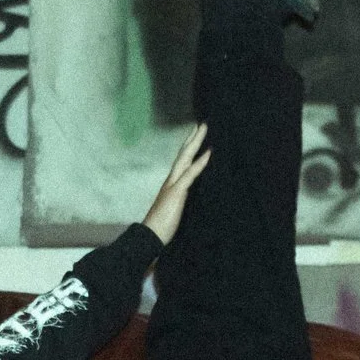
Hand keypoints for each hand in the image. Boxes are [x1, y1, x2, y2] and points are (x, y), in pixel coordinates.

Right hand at [140, 124, 211, 245]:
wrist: (150, 236)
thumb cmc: (162, 225)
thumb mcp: (175, 209)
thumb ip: (180, 199)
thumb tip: (187, 196)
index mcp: (172, 184)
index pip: (182, 162)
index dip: (189, 149)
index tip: (196, 136)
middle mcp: (172, 180)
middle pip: (183, 154)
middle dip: (193, 138)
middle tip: (201, 123)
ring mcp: (174, 184)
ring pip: (186, 158)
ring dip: (196, 142)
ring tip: (203, 128)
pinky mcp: (177, 192)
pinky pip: (190, 174)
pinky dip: (200, 162)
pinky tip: (208, 152)